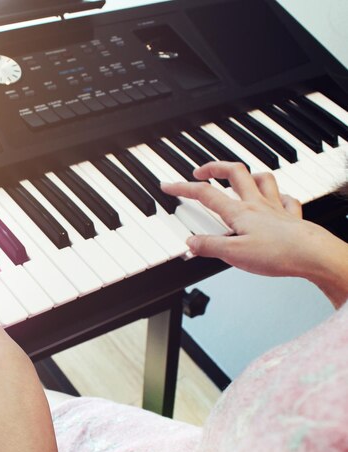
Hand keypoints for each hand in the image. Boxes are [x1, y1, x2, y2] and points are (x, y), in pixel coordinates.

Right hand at [162, 161, 347, 306]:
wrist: (313, 254)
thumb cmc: (277, 253)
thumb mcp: (234, 254)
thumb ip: (209, 246)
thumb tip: (190, 242)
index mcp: (239, 212)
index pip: (205, 194)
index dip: (183, 188)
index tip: (168, 186)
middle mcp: (256, 204)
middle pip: (234, 173)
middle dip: (214, 168)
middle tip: (200, 171)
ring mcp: (275, 208)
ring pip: (261, 179)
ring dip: (247, 175)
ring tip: (237, 178)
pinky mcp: (291, 217)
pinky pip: (287, 198)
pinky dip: (279, 195)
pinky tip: (276, 199)